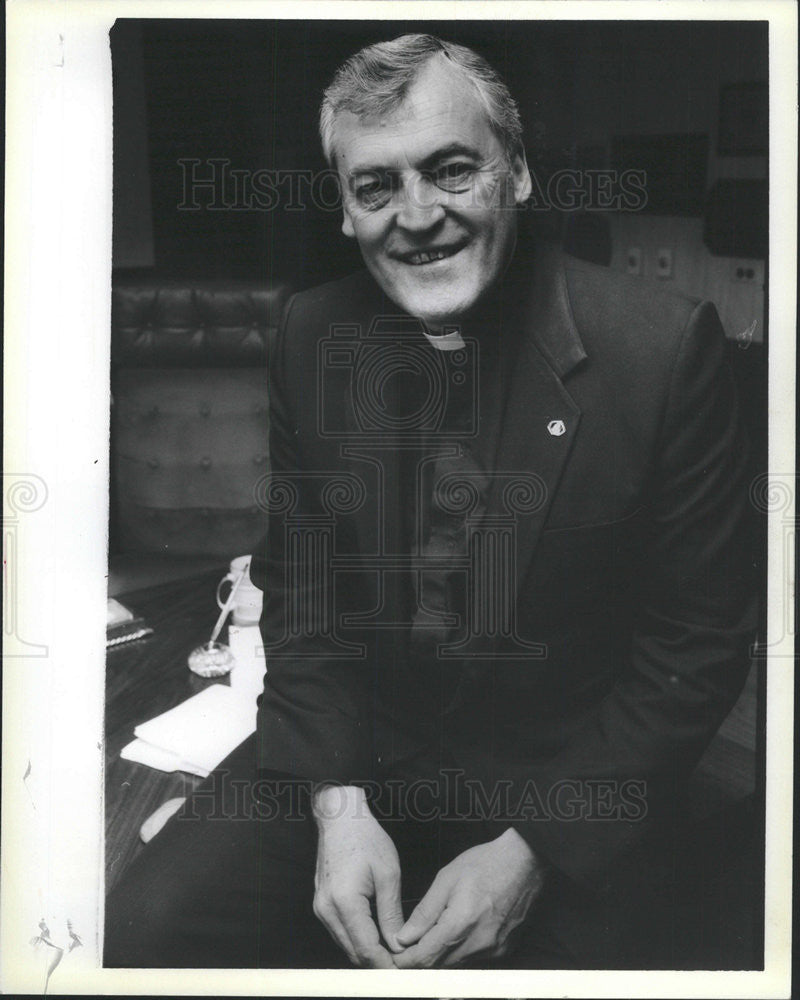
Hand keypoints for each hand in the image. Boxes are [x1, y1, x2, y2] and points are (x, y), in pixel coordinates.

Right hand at [312, 784, 404, 967]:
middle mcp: (327, 909)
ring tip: (393, 953)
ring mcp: (321, 907)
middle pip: (353, 952)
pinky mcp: (322, 904)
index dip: (386, 964)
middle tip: (402, 965)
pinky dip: (357, 938)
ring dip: (367, 952)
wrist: (341, 818)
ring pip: (346, 944)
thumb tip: (398, 944)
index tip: (404, 971)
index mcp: (345, 901)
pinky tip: (376, 936)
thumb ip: (391, 913)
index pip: (366, 948)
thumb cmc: (366, 838)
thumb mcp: (388, 874)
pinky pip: (340, 931)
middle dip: (377, 962)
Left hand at [393, 827, 545, 967]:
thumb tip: (405, 937)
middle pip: (440, 966)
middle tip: (409, 948)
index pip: (426, 957)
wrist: (525, 862)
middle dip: (422, 960)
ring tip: (431, 938)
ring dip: (441, 957)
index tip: (396, 959)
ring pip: (457, 965)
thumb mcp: (447, 879)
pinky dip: (461, 952)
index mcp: (461, 924)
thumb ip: (424, 912)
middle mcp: (479, 943)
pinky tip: (458, 934)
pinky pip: (475, 960)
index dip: (406, 961)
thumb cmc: (486, 864)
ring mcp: (494, 950)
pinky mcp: (504, 950)